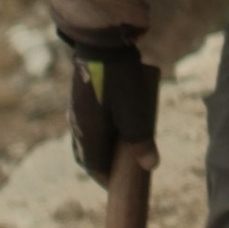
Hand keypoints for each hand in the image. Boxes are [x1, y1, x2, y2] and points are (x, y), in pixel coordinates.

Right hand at [63, 38, 159, 186]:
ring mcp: (78, 109)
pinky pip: (91, 122)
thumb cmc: (119, 78)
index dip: (107, 179)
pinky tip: (118, 124)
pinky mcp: (82, 96)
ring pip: (90, 137)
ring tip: (124, 148)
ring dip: (105, 147)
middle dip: (105, 166)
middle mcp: (79, 124)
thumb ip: (141, 140)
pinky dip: (103, 131)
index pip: (93, 166)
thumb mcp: (133, 112)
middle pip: (89, 154)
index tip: (121, 187)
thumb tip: (150, 166)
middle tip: (124, 170)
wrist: (101, 41)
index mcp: (88, 133)